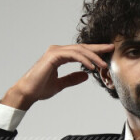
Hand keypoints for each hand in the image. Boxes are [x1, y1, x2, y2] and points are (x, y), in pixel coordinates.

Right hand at [0, 43, 114, 112]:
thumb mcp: (60, 84)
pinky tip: (91, 67)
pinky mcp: (53, 56)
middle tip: (111, 48)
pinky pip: (72, 55)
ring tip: (103, 64)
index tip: (106, 53)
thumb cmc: (40, 89)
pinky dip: (83, 60)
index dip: (94, 52)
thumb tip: (85, 76)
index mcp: (59, 56)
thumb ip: (72, 79)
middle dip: (97, 48)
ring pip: (79, 50)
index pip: (80, 51)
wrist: (27, 93)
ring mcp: (55, 51)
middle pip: (82, 47)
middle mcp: (57, 51)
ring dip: (93, 56)